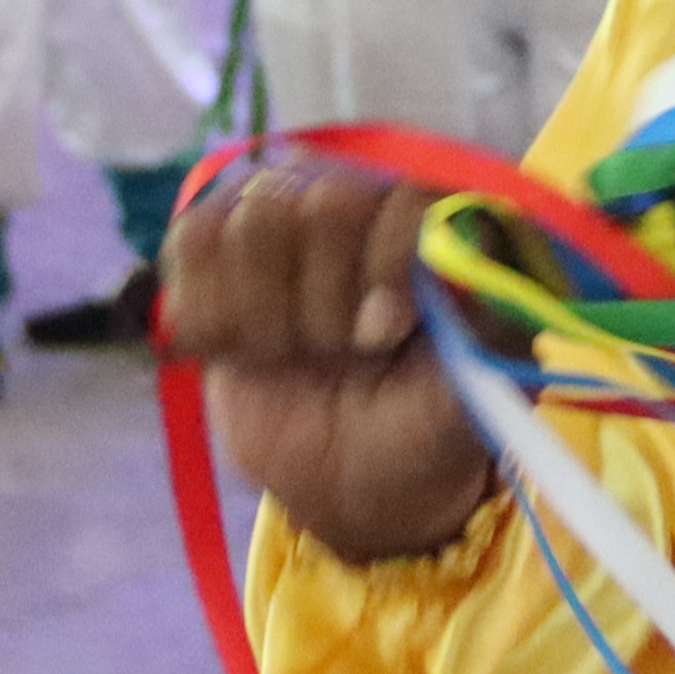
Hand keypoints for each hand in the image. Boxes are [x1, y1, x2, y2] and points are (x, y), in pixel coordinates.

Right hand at [157, 154, 502, 561]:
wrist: (349, 478)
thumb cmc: (421, 427)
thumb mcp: (472, 397)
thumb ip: (483, 334)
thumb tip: (465, 261)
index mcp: (443, 225)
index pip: (403, 195)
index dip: (386, 264)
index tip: (385, 335)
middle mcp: (366, 201)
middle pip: (321, 199)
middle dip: (326, 302)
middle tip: (346, 352)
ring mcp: (288, 218)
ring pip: (252, 218)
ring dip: (271, 315)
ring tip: (300, 354)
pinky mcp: (217, 249)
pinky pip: (190, 241)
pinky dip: (211, 311)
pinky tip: (246, 349)